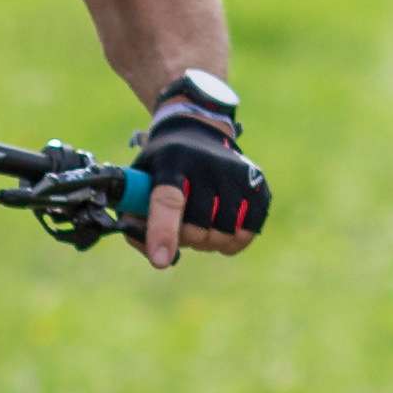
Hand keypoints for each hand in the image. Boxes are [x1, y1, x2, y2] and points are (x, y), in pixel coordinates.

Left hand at [133, 101, 267, 266]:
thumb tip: (158, 257)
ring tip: (200, 225)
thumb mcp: (136, 183)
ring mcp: (236, 173)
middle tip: (180, 228)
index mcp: (171, 161)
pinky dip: (231, 241)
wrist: (197, 132)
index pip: (168, 200)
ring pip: (224, 234)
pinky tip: (220, 227)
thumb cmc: (160, 167)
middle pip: (198, 227)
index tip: (160, 260)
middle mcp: (207, 164)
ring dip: (208, 242)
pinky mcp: (258, 184)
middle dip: (185, 239)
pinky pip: (247, 233)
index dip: (163, 232)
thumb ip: (134, 221)